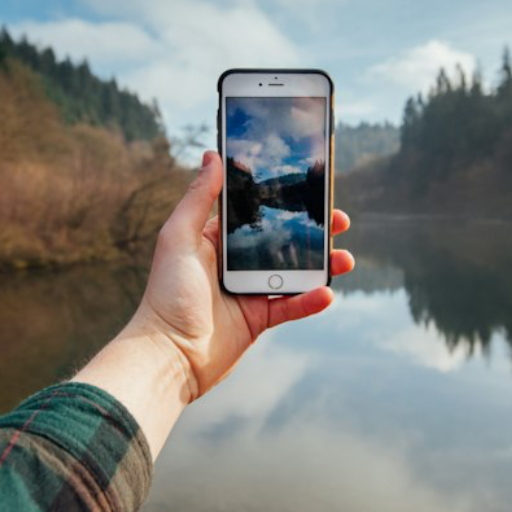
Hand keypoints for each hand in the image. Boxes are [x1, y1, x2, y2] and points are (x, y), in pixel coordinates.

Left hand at [133, 150, 353, 399]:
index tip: (308, 186)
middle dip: (314, 230)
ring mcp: (249, 291)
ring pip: (294, 272)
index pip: (256, 212)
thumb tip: (212, 156)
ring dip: (322, 264)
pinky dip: (311, 300)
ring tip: (344, 259)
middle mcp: (234, 263)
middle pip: (283, 239)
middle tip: (339, 220)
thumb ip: (198, 198)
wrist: (168, 354)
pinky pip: (292, 306)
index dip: (282, 199)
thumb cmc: (167, 294)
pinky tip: (327, 292)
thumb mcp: (179, 237)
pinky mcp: (259, 320)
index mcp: (215, 240)